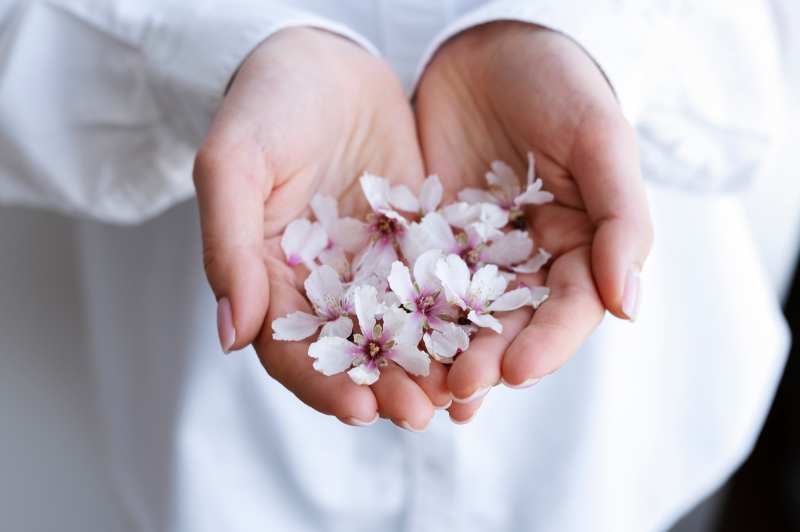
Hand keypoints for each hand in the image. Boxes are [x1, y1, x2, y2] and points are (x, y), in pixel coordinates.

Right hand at [194, 28, 450, 428]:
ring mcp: (373, 267)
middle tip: (421, 413)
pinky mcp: (417, 243)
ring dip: (428, 366)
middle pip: (352, 353)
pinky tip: (488, 336)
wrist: (324, 59)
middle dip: (385, 387)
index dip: (320, 382)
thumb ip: (229, 245)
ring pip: (402, 331)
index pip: (290, 348)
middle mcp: (324, 284)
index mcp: (271, 277)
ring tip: (461, 391)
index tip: (358, 407)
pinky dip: (460, 317)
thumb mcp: (235, 163)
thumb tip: (231, 337)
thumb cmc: (267, 104)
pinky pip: (440, 287)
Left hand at [415, 22, 652, 421]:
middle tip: (457, 390)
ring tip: (422, 391)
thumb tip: (629, 305)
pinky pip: (415, 285)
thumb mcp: (598, 139)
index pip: (571, 308)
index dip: (549, 344)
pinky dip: (404, 318)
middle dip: (489, 361)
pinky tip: (384, 346)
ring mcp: (476, 254)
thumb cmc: (558, 83)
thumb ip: (622, 218)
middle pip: (514, 326)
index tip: (517, 371)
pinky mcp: (426, 240)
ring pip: (463, 318)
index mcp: (582, 244)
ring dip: (445, 356)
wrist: (491, 44)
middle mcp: (529, 260)